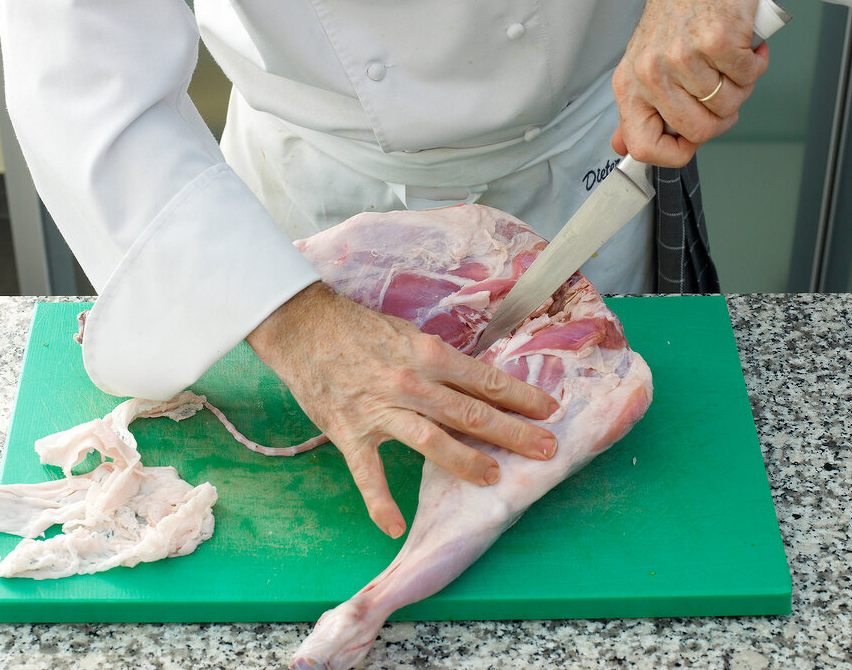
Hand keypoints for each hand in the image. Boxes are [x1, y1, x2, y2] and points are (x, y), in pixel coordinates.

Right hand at [247, 282, 558, 537]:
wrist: (302, 325)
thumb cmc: (356, 327)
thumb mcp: (407, 333)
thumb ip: (438, 361)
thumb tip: (474, 384)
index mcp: (428, 353)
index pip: (485, 379)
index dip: (521, 396)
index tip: (549, 410)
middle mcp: (411, 382)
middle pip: (471, 412)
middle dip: (513, 432)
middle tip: (546, 449)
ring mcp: (380, 410)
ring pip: (433, 441)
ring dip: (467, 462)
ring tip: (493, 479)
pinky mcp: (350, 432)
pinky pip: (368, 474)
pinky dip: (380, 502)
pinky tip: (394, 526)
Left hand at [611, 0, 768, 165]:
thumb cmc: (677, 17)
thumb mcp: (644, 66)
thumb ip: (638, 109)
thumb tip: (623, 146)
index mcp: (631, 85)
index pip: (644, 146)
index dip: (674, 153)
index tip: (690, 141)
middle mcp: (651, 74)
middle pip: (698, 132)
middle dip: (720, 118)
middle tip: (722, 90)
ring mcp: (682, 58)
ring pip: (728, 105)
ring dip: (740, 87)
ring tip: (729, 62)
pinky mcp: (716, 42)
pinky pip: (749, 77)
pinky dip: (755, 64)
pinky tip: (743, 46)